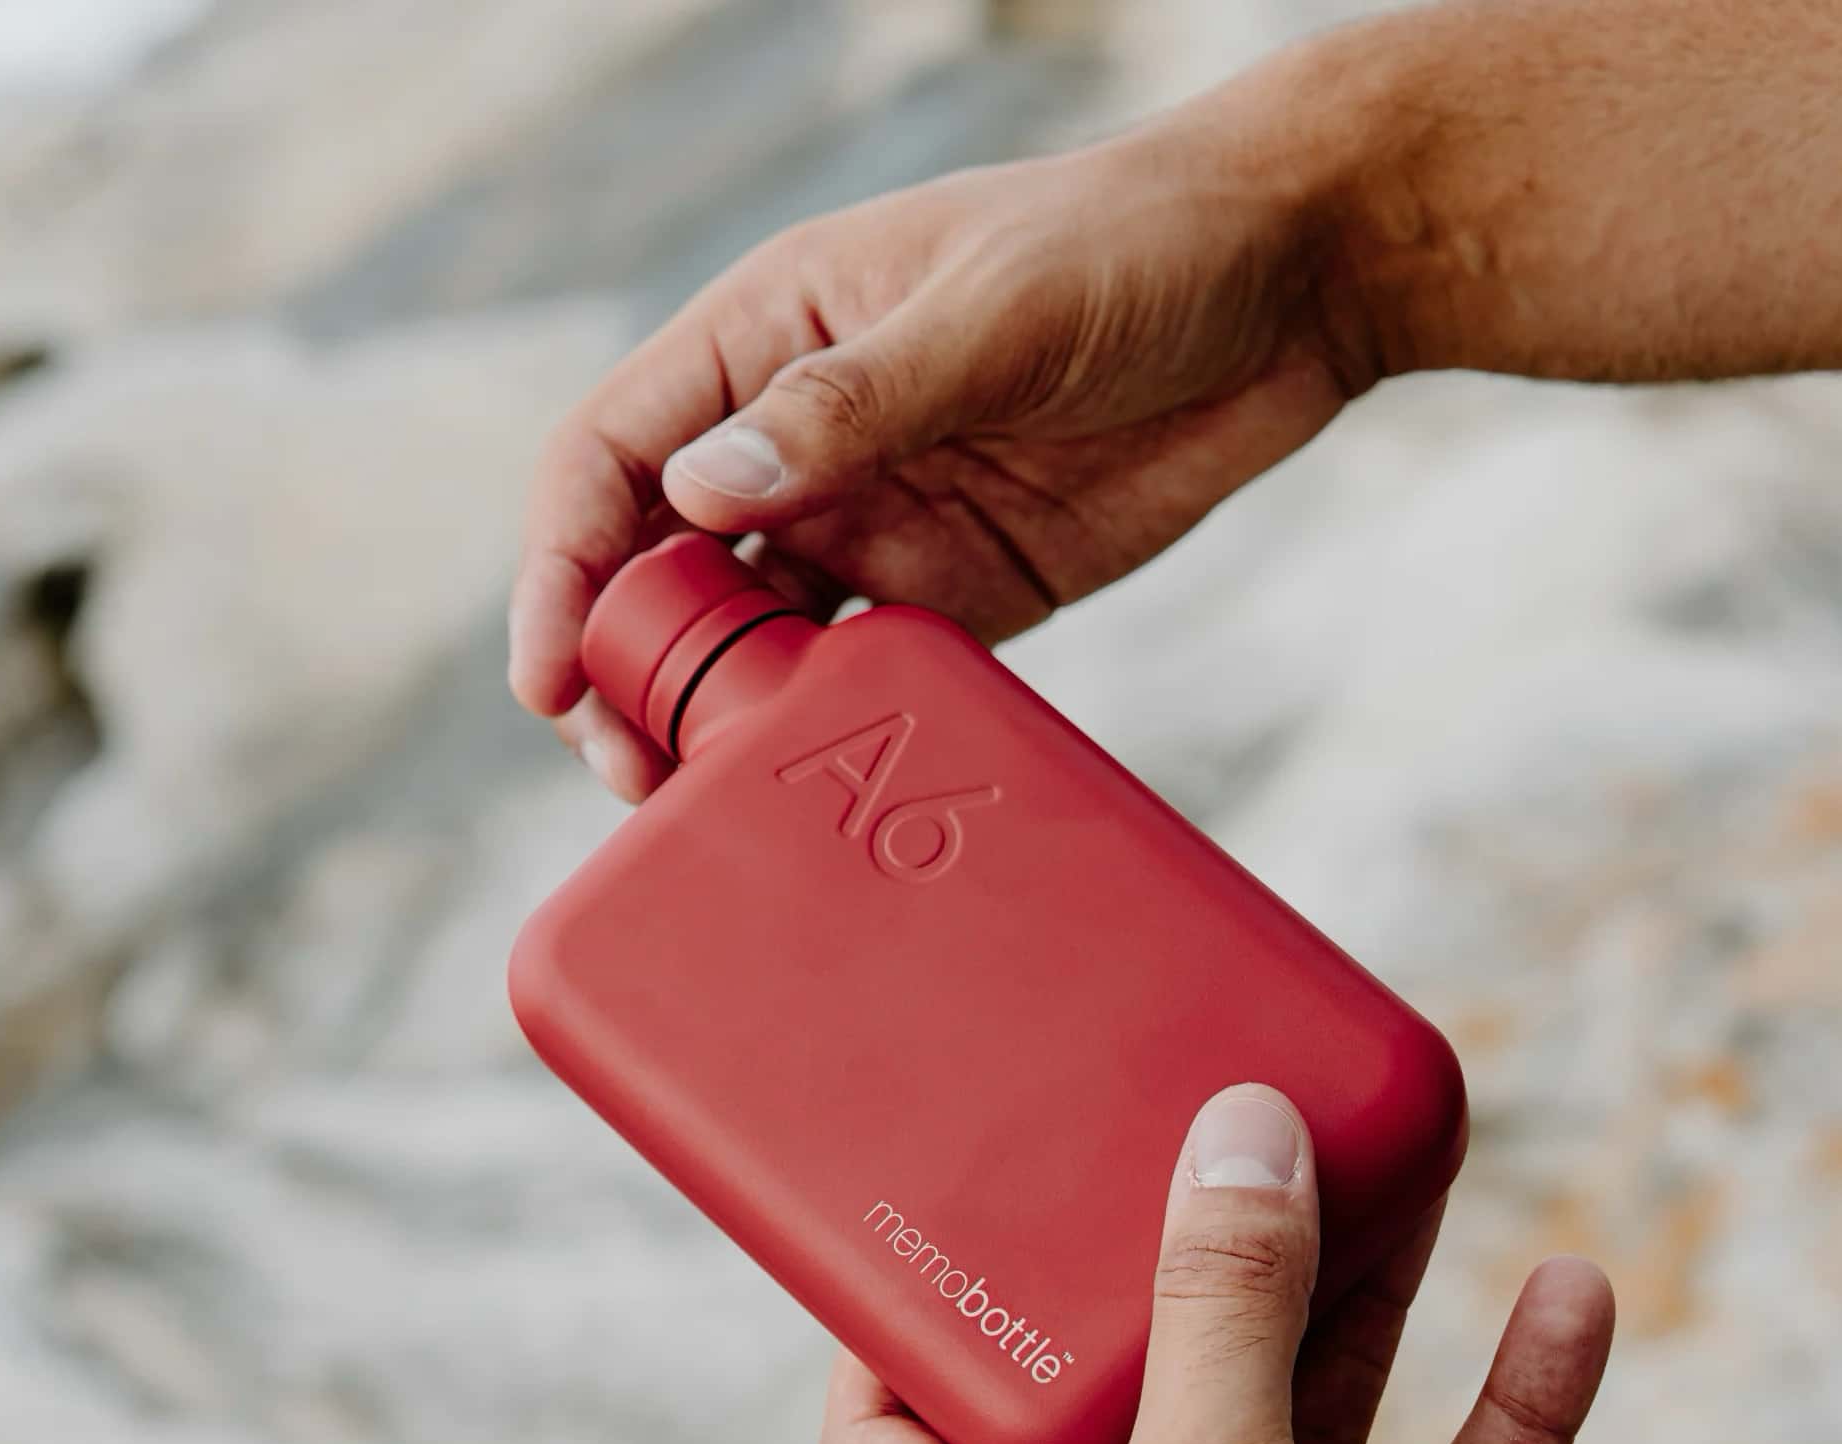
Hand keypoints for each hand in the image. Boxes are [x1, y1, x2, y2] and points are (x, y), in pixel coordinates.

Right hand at [509, 97, 1360, 799]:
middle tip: (627, 771)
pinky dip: (821, 723)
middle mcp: (800, 439)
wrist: (1290, 288)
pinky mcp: (954, 589)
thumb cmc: (1129, 246)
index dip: (563, 563)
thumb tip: (699, 496)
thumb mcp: (987, 312)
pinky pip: (858, 670)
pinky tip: (810, 772)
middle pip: (661, 567)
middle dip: (625, 668)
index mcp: (770, 337)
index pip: (616, 455)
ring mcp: (874, 519)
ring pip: (748, 635)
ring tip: (699, 799)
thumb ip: (846, 406)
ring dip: (713, 714)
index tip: (552, 671)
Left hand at [819, 1083, 1613, 1443]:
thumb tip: (1235, 1136)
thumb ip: (1220, 1313)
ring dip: (1353, 1315)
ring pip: (1300, 1433)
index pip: (887, 1441)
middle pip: (1130, 1402)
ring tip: (1391, 1179)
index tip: (935, 1217)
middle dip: (1181, 1283)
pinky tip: (1565, 1304)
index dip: (893, 1334)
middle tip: (1205, 1156)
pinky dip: (1505, 1415)